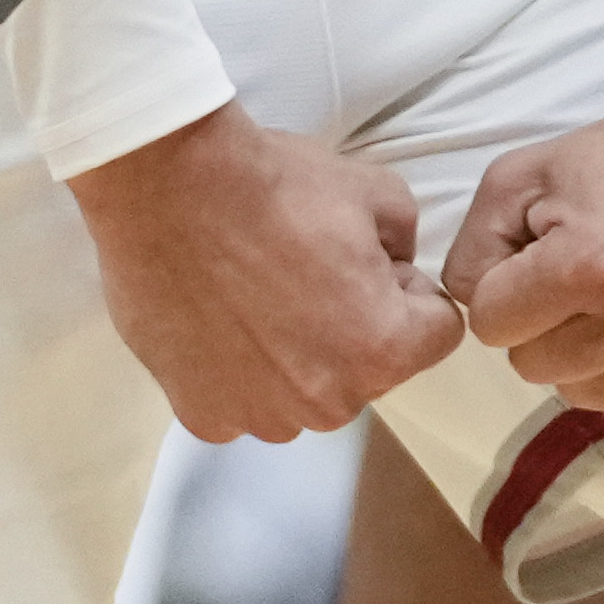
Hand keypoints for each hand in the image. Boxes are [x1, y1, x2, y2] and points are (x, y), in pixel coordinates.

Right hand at [69, 108, 444, 443]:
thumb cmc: (272, 186)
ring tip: (254, 290)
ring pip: (306, 390)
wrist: (167, 188)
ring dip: (295, 353)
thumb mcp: (377, 190)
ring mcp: (260, 417)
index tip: (365, 256)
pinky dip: (237, 369)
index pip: (437, 331)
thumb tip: (395, 266)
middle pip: (369, 366)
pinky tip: (219, 317)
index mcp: (382, 350)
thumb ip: (408, 239)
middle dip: (353, 323)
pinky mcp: (204, 416)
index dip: (408, 284)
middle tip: (303, 267)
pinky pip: (244, 401)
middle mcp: (326, 403)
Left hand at [443, 101, 603, 431]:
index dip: (506, 289)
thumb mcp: (521, 176)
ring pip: (582, 396)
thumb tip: (473, 313)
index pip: (490, 327)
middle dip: (545, 324)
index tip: (540, 258)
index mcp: (585, 267)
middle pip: (532, 368)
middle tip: (586, 277)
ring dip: (588, 357)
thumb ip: (472, 248)